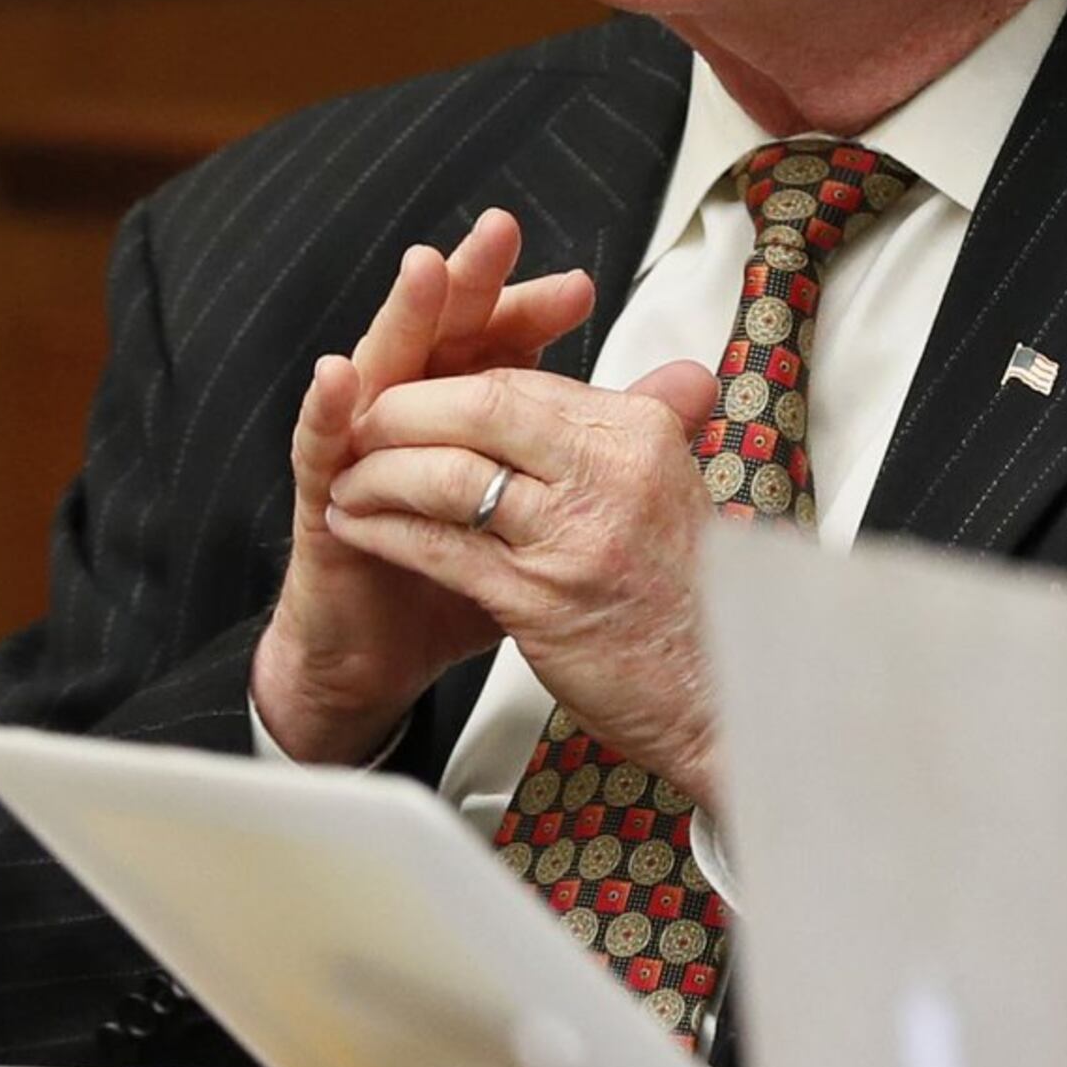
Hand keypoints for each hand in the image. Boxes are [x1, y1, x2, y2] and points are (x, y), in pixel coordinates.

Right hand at [252, 208, 595, 762]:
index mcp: (470, 407)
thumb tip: (695, 386)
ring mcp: (362, 447)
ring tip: (426, 268)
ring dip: (403, 316)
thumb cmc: (467, 572)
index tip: (580, 287)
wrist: (390, 652)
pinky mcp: (320, 494)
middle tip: (500, 230)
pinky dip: (328, 409)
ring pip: (383, 367)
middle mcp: (415, 410)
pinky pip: (319, 446)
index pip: (505, 340)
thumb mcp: (551, 509)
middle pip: (447, 333)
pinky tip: (340, 374)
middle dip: (473, 281)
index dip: (536, 311)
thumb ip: (611, 439)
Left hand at [320, 356, 729, 801]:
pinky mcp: (537, 600)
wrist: (715, 690)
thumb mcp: (680, 489)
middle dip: (404, 412)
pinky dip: (383, 530)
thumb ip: (659, 424)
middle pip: (481, 408)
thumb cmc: (689, 596)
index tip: (412, 399)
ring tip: (351, 481)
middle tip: (364, 425)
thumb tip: (677, 375)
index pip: (523, 383)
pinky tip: (357, 526)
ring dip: (380, 474)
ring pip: (448, 474)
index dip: (451, 386)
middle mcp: (611, 474)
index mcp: (641, 436)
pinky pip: (438, 546)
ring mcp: (574, 537)